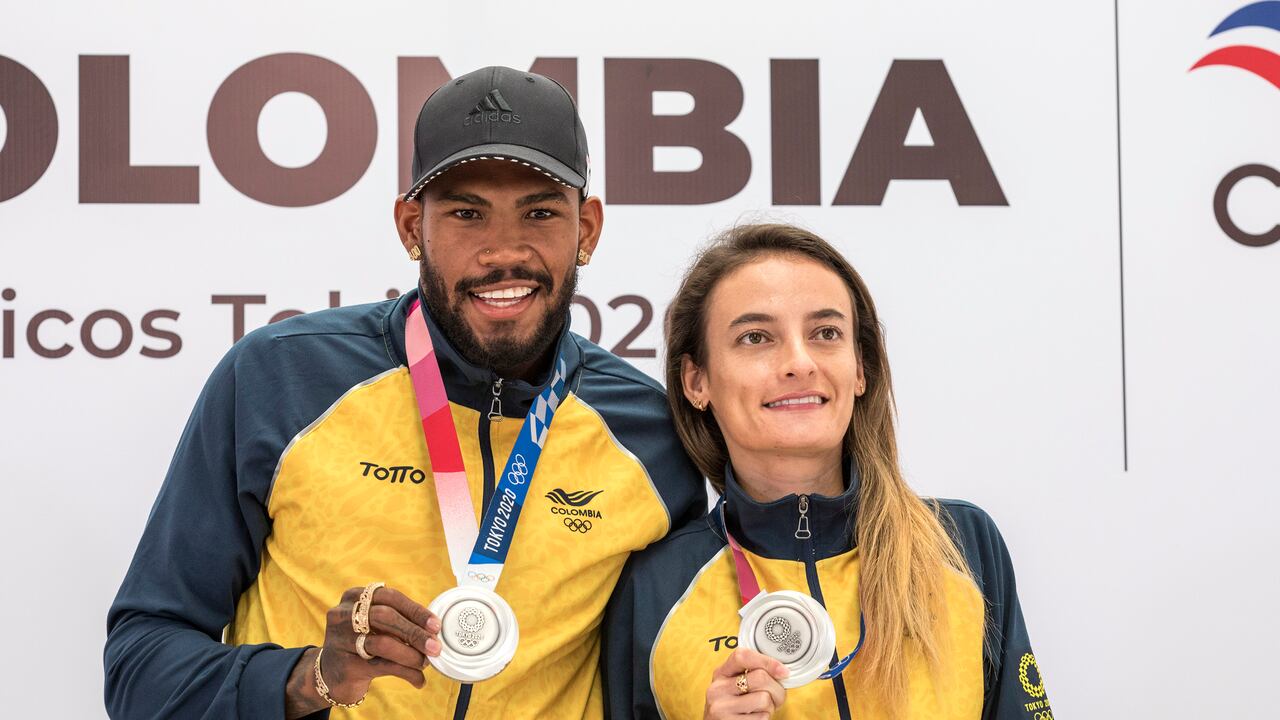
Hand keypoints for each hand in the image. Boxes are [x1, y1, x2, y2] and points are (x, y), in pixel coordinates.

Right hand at [285, 585, 440, 717]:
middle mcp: (343, 615)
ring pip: (384, 643)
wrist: (331, 674)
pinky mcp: (345, 665)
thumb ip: (398, 621)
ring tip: (425, 663)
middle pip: (386, 617)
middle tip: (435, 646)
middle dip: (415, 632)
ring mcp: (341, 640)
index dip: (415, 610)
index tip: (435, 625)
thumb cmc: (361, 643)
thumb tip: (433, 632)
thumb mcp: (374, 625)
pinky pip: (382, 666)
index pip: (390, 597)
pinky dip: (405, 672)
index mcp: (354, 597)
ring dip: (411, 655)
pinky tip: (418, 679)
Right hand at [703, 648, 788, 719]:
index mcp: (721, 673)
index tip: (783, 671)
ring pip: (764, 699)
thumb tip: (782, 671)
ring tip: (762, 709)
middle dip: (776, 689)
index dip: (767, 661)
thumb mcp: (736, 686)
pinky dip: (764, 718)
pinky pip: (762, 717)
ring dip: (770, 706)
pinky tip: (755, 718)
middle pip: (760, 677)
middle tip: (776, 697)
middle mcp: (718, 689)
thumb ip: (753, 674)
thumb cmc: (735, 706)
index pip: (742, 656)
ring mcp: (722, 707)